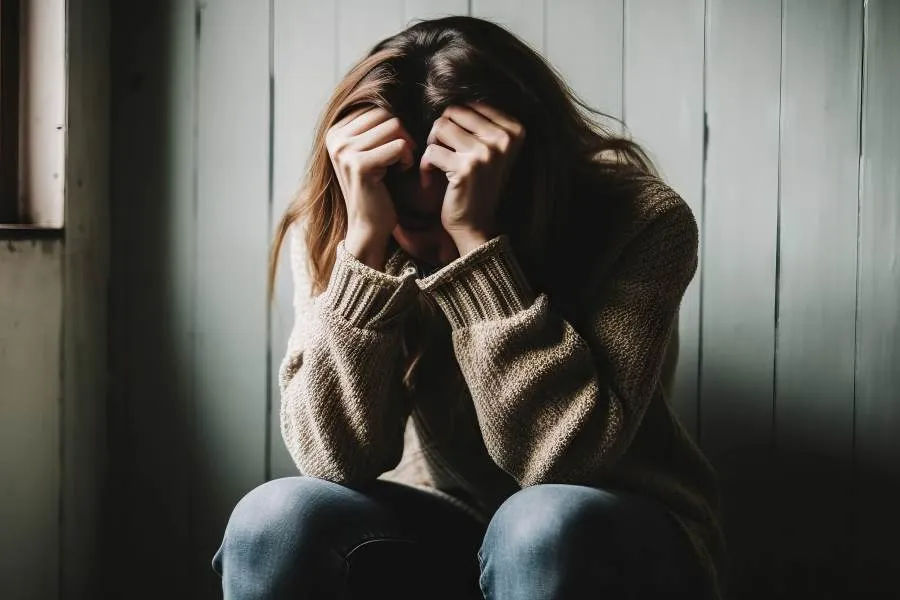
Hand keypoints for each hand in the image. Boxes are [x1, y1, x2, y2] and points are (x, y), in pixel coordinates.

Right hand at [326, 106, 415, 268]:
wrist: (368, 226)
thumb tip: (389, 89)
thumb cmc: (376, 189)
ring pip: (395, 127)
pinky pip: (398, 146)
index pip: (377, 107)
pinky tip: (399, 173)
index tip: (392, 150)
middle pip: (386, 114)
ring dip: (405, 147)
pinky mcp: (359, 165)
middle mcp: (335, 138)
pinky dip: (406, 159)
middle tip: (400, 158)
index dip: (393, 128)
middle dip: (401, 135)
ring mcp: (344, 151)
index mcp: (335, 131)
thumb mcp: (370, 152)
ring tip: (398, 165)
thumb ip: (374, 126)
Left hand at [420, 103, 524, 254]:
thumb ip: (479, 122)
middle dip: (440, 133)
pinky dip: (425, 167)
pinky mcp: (466, 168)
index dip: (455, 124)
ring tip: (436, 166)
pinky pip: (431, 152)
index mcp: (515, 129)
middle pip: (453, 112)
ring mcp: (487, 153)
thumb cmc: (477, 186)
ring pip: (439, 128)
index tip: (455, 147)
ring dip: (431, 147)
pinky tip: (430, 182)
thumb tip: (451, 91)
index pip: (470, 105)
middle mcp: (504, 138)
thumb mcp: (488, 150)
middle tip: (441, 155)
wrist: (476, 226)